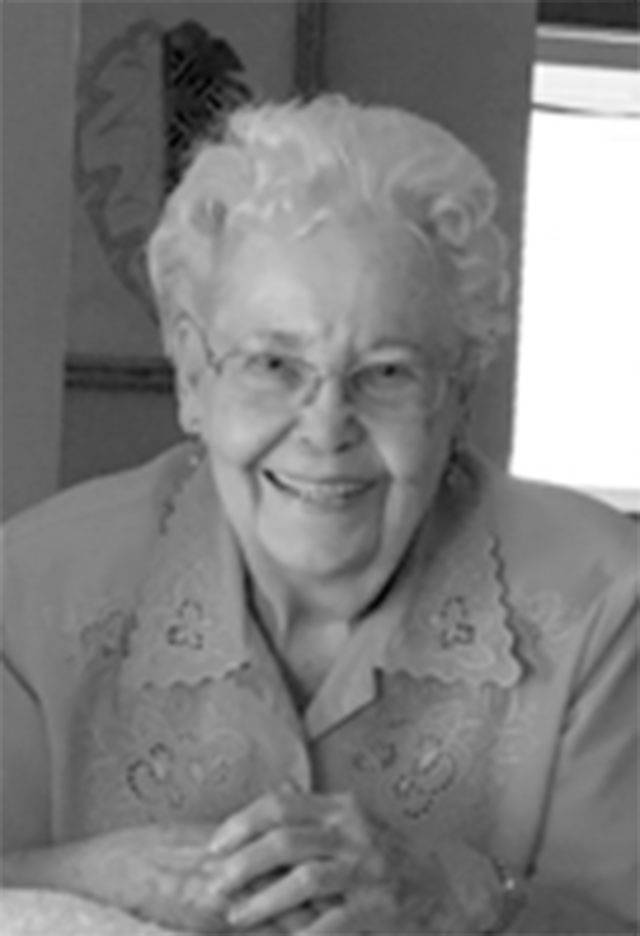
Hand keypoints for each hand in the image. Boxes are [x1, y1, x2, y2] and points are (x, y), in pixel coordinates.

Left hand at [203, 786, 407, 933]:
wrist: (450, 882)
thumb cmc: (390, 853)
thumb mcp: (355, 822)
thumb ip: (315, 811)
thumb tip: (277, 792)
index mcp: (341, 808)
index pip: (280, 805)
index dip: (241, 824)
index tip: (214, 847)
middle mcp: (354, 832)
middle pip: (286, 839)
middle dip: (243, 863)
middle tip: (215, 886)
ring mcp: (369, 869)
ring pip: (305, 879)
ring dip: (264, 900)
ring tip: (237, 916)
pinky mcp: (381, 907)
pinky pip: (333, 922)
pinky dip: (303, 934)